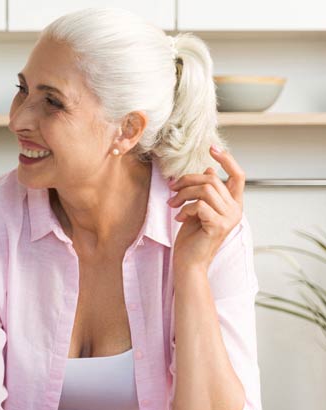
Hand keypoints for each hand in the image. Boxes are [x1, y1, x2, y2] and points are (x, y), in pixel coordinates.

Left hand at [169, 146, 244, 271]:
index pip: (238, 175)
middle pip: (212, 179)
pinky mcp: (219, 225)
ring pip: (205, 190)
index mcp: (233, 204)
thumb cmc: (191, 237)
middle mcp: (236, 210)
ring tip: (173, 204)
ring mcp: (230, 218)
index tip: (212, 147)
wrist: (189, 262)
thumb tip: (209, 170)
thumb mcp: (197, 209)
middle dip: (187, 180)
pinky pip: (199, 205)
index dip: (227, 159)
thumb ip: (206, 192)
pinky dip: (184, 208)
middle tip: (172, 189)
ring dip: (183, 194)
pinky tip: (178, 218)